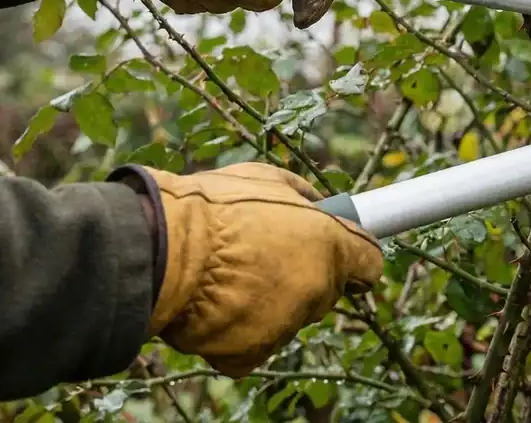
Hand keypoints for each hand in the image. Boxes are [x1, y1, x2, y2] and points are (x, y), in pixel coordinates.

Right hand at [122, 163, 382, 375]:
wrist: (162, 247)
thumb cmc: (213, 207)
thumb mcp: (265, 178)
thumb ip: (302, 192)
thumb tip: (319, 200)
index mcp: (330, 245)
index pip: (369, 263)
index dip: (353, 256)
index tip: (341, 253)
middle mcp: (316, 288)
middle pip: (327, 290)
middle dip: (305, 275)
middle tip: (265, 256)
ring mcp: (286, 323)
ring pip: (290, 316)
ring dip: (271, 301)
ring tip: (230, 275)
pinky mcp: (252, 352)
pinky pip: (256, 344)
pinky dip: (241, 331)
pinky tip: (219, 306)